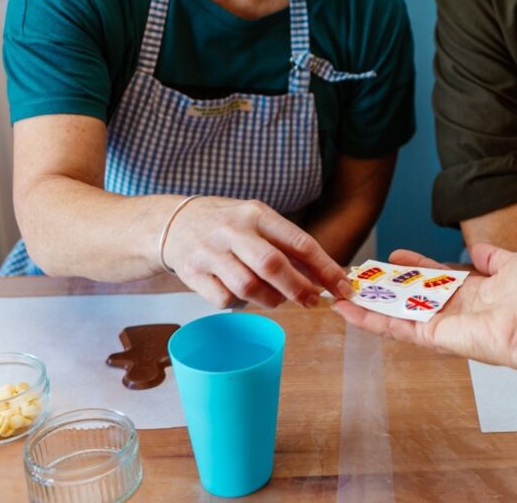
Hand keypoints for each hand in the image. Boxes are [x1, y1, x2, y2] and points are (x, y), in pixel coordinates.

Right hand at [162, 197, 351, 308]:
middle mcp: (233, 229)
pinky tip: (242, 294)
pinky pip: (225, 299)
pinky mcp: (192, 273)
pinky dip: (240, 303)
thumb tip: (324, 277)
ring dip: (270, 300)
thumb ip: (286, 245)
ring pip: (248, 287)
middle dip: (298, 289)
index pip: (299, 242)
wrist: (173, 223)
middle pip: (272, 265)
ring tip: (277, 299)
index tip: (342, 287)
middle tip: (312, 301)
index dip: (325, 268)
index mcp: (257, 214)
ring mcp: (210, 251)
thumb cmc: (228, 225)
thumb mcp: (258, 222)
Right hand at [332, 244, 516, 367]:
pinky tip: (345, 309)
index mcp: (472, 294)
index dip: (415, 265)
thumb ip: (493, 256)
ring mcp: (439, 326)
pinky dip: (367, 320)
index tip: (395, 254)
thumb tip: (479, 248)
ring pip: (394, 314)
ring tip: (340, 292)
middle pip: (410, 297)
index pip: (435, 278)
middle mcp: (453, 311)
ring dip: (367, 304)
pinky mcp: (430, 337)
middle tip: (362, 274)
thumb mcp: (514, 262)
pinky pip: (393, 327)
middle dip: (386, 286)